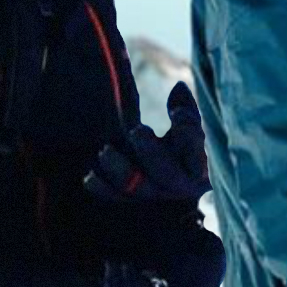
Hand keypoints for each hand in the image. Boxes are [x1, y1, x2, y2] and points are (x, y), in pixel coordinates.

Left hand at [83, 82, 210, 204]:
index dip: (187, 135)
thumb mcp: (186, 125)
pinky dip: (102, 188)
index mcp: (197, 165)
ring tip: (105, 151)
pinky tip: (89, 176)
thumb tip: (178, 87)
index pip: (194, 152)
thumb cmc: (179, 144)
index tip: (176, 114)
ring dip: (121, 171)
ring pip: (137, 188)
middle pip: (166, 174)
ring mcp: (153, 195)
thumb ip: (184, 107)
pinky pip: (114, 196)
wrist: (165, 178)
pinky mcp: (131, 200)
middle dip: (152, 153)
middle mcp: (177, 186)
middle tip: (137, 131)